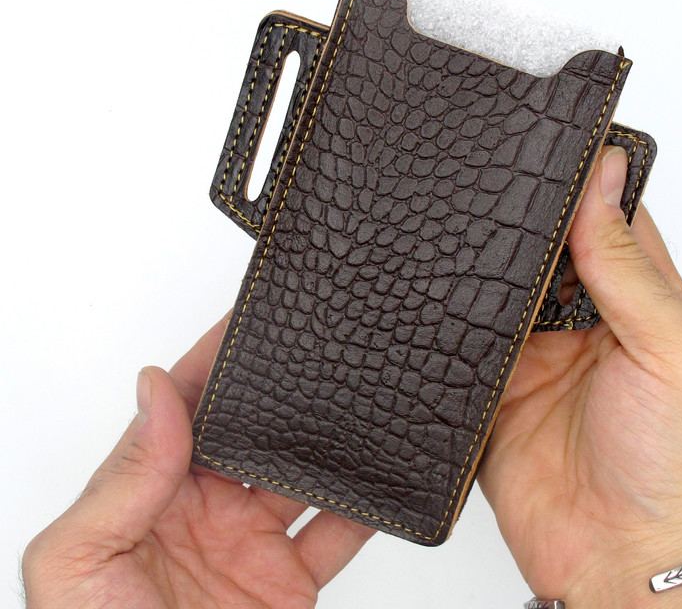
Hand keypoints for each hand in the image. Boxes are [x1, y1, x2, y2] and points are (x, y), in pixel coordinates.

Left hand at [22, 316, 373, 608]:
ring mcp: (249, 545)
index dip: (214, 362)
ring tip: (356, 397)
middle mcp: (201, 511)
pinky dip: (366, 502)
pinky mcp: (291, 582)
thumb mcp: (79, 570)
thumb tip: (154, 390)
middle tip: (317, 345)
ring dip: (328, 438)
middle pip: (250, 432)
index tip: (249, 321)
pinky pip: (338, 528)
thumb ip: (121, 480)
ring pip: (300, 471)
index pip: (185, 409)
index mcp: (145, 497)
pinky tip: (380, 470)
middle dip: (280, 390)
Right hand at [479, 147, 681, 607]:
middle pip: (541, 248)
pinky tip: (426, 288)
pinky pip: (458, 341)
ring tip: (446, 218)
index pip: (607, 218)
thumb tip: (606, 182)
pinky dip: (441, 318)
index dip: (582, 179)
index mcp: (636, 302)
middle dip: (516, 217)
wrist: (621, 567)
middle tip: (481, 170)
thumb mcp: (671, 351)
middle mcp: (581, 322)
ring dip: (474, 265)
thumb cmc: (674, 469)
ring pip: (493, 288)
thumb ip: (629, 268)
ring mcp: (531, 356)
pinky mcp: (488, 391)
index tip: (547, 138)